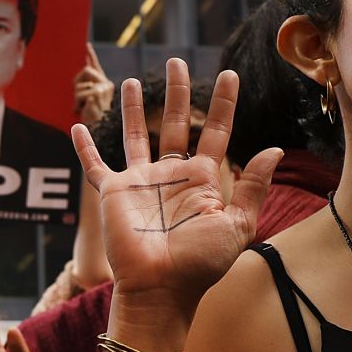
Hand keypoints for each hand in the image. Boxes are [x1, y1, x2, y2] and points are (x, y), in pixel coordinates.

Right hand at [73, 58, 282, 317]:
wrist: (159, 289)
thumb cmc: (199, 264)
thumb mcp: (237, 225)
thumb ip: (252, 187)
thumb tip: (273, 149)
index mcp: (202, 181)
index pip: (215, 132)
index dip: (223, 104)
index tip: (229, 74)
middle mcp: (171, 176)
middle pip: (176, 123)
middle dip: (178, 92)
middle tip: (178, 62)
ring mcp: (141, 183)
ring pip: (136, 134)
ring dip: (135, 108)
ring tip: (134, 81)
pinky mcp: (114, 193)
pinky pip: (95, 166)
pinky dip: (84, 147)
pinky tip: (77, 127)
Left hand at [74, 44, 114, 126]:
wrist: (100, 132)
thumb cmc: (93, 119)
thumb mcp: (90, 99)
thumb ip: (87, 85)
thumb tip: (84, 68)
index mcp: (105, 84)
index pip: (95, 67)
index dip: (91, 56)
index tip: (86, 46)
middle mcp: (107, 84)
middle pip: (85, 70)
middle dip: (78, 84)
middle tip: (79, 101)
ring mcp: (102, 89)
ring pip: (80, 84)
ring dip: (77, 98)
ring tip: (83, 108)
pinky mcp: (96, 95)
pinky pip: (79, 94)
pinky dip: (77, 105)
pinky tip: (83, 112)